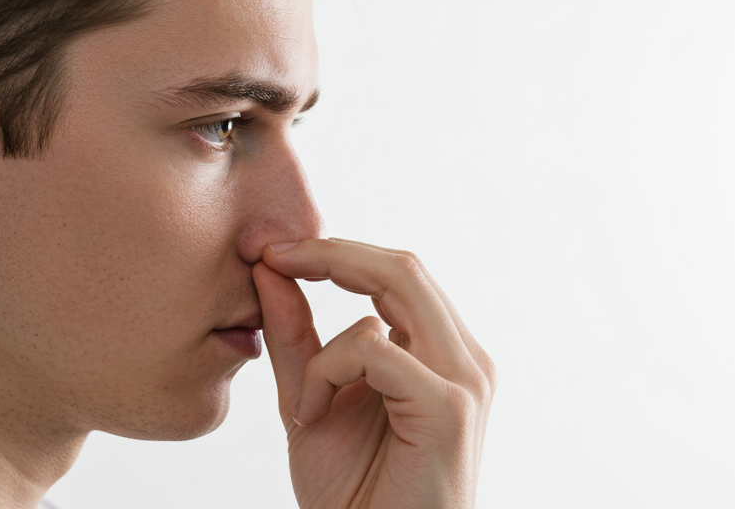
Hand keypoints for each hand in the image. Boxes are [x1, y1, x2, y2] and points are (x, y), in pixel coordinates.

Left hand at [253, 238, 494, 508]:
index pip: (395, 274)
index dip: (335, 251)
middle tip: (269, 255)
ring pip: (397, 288)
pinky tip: (310, 415)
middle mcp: (464, 359)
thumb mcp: (308, 396)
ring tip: (300, 387)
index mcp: (439, 353)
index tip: (273, 250)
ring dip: (328, 325)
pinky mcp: (449, 406)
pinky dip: (327, 370)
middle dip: (330, 253)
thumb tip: (269, 268)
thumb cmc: (353, 493)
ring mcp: (465, 379)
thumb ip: (293, 336)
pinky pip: (375, 348)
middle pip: (403, 265)